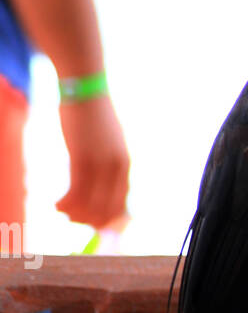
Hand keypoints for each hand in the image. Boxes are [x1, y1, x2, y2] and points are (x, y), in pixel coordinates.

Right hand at [56, 96, 130, 230]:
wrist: (85, 88)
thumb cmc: (93, 116)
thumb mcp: (108, 143)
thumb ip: (109, 165)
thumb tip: (102, 190)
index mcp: (126, 165)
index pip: (121, 204)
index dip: (107, 219)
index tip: (93, 224)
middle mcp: (117, 168)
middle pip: (106, 209)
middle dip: (89, 220)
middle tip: (72, 220)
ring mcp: (100, 164)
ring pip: (89, 204)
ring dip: (74, 214)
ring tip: (61, 210)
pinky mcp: (81, 158)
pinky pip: (75, 193)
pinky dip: (65, 203)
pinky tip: (56, 204)